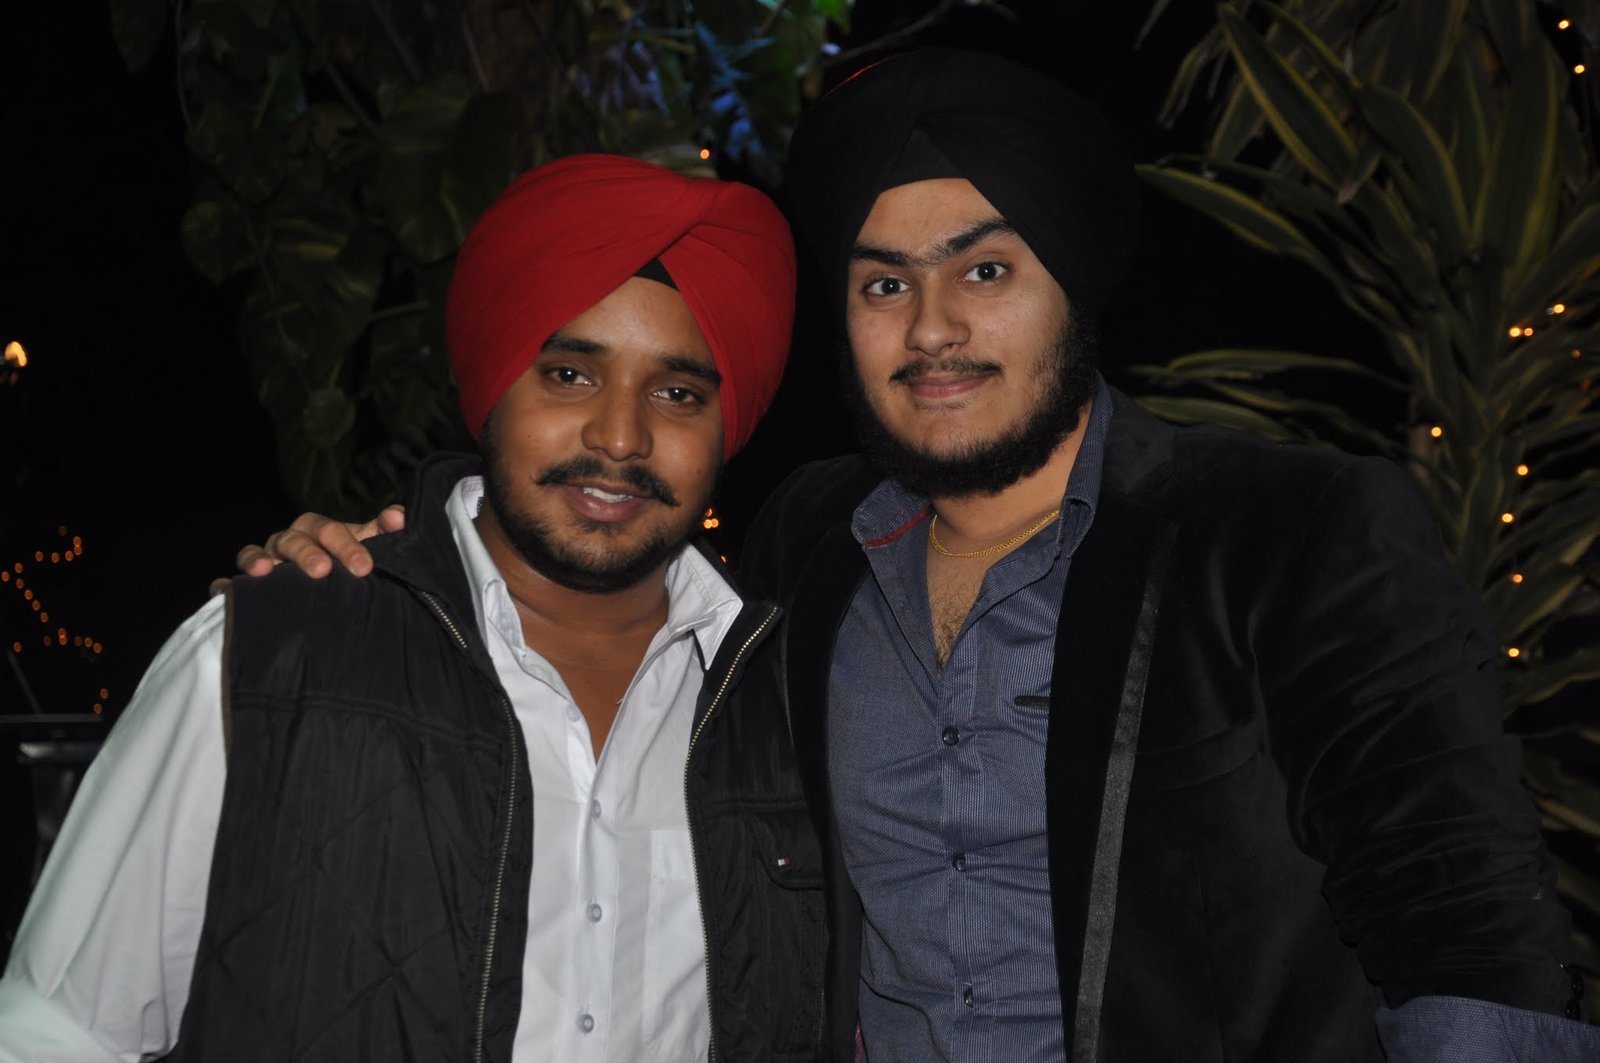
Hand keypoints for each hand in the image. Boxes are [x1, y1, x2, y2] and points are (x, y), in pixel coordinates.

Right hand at [235, 506, 407, 579]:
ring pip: (257, 553)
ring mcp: (267, 563)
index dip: (344, 545)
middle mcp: (290, 542)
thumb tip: (399, 515)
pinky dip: (225, 586)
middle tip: (323, 571)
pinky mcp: (248, 589)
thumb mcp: (372, 549)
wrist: (335, 592)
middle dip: (307, 553)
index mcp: (319, 532)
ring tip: (263, 570)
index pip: (327, 529)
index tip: (363, 567)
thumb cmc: (352, 564)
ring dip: (258, 558)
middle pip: (293, 539)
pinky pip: (231, 586)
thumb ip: (387, 533)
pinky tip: (224, 593)